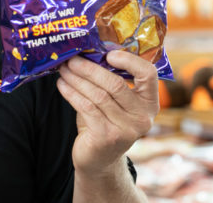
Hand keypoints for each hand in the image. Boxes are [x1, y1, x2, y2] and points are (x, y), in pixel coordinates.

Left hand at [56, 51, 158, 176]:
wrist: (99, 159)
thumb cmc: (105, 122)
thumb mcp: (115, 103)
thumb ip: (109, 81)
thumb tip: (87, 53)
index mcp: (150, 103)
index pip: (148, 74)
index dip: (129, 61)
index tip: (108, 54)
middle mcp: (143, 117)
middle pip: (115, 83)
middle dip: (90, 68)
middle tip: (72, 59)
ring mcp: (126, 129)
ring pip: (98, 95)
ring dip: (76, 79)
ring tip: (63, 70)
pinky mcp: (106, 137)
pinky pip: (86, 107)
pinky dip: (71, 93)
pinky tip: (62, 85)